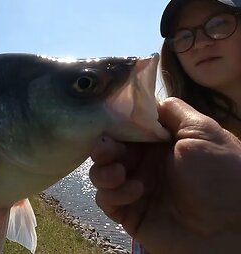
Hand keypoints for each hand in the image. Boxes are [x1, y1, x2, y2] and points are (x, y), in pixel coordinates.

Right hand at [89, 97, 240, 252]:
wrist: (230, 228)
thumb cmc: (221, 175)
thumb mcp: (203, 131)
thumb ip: (172, 111)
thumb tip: (145, 100)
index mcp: (160, 142)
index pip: (126, 127)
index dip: (114, 123)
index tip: (106, 120)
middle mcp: (145, 163)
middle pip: (109, 149)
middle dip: (103, 147)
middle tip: (107, 149)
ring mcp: (135, 188)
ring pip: (101, 173)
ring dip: (104, 170)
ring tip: (121, 173)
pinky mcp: (128, 213)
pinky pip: (105, 199)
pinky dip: (114, 193)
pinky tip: (136, 192)